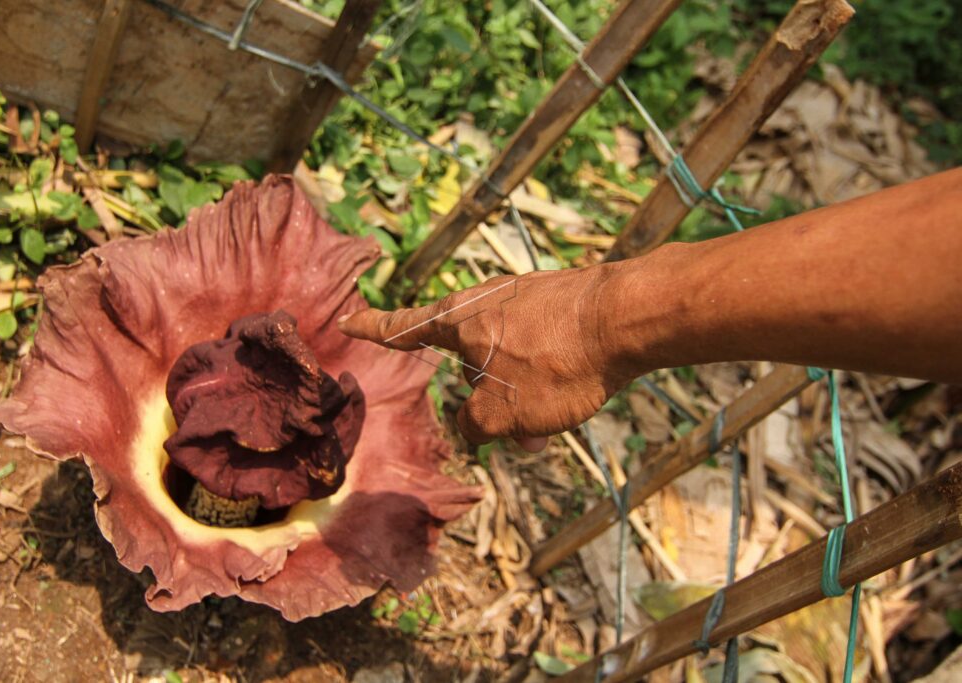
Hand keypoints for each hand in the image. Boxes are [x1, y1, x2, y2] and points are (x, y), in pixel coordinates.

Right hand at [338, 266, 644, 450]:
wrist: (627, 317)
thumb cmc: (555, 363)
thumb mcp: (501, 413)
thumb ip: (473, 425)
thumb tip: (475, 425)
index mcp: (458, 320)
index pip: (403, 327)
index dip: (373, 330)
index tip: (349, 320)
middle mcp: (487, 301)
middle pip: (471, 361)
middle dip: (490, 402)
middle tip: (521, 437)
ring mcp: (527, 298)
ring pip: (512, 360)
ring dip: (525, 396)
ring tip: (554, 426)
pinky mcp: (562, 303)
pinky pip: (542, 347)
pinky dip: (549, 376)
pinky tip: (578, 393)